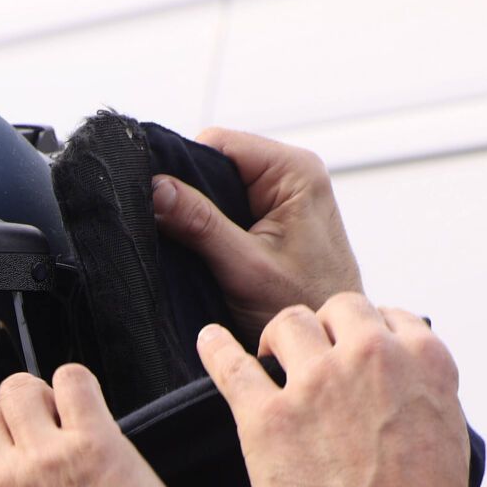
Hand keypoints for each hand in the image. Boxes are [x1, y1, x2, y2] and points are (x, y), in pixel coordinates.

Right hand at [0, 364, 202, 486]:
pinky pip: (72, 379)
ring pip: (17, 388)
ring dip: (38, 397)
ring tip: (61, 418)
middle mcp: (0, 482)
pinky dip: (77, 384)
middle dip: (4, 420)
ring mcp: (44, 457)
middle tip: (33, 437)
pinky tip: (86, 405)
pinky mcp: (93, 440)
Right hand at [153, 128, 362, 346]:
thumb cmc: (303, 306)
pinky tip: (203, 251)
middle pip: (216, 162)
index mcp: (294, 170)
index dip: (181, 169)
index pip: (217, 143)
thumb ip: (200, 224)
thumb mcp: (244, 266)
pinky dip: (211, 227)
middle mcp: (292, 174)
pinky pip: (229, 207)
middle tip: (172, 231)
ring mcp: (284, 195)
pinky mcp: (275, 217)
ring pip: (219, 187)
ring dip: (199, 215)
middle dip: (189, 194)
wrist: (330, 343)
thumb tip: (156, 188)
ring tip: (191, 247)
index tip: (157, 202)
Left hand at [198, 296, 469, 486]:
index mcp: (423, 359)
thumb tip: (395, 374)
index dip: (363, 333)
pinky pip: (231, 365)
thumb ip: (418, 390)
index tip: (349, 350)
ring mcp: (316, 384)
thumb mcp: (445, 432)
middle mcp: (370, 357)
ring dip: (279, 340)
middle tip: (309, 357)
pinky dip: (216, 348)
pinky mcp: (267, 417)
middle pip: (337, 310)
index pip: (386, 316)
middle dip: (323, 329)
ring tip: (270, 361)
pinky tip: (208, 340)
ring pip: (288, 324)